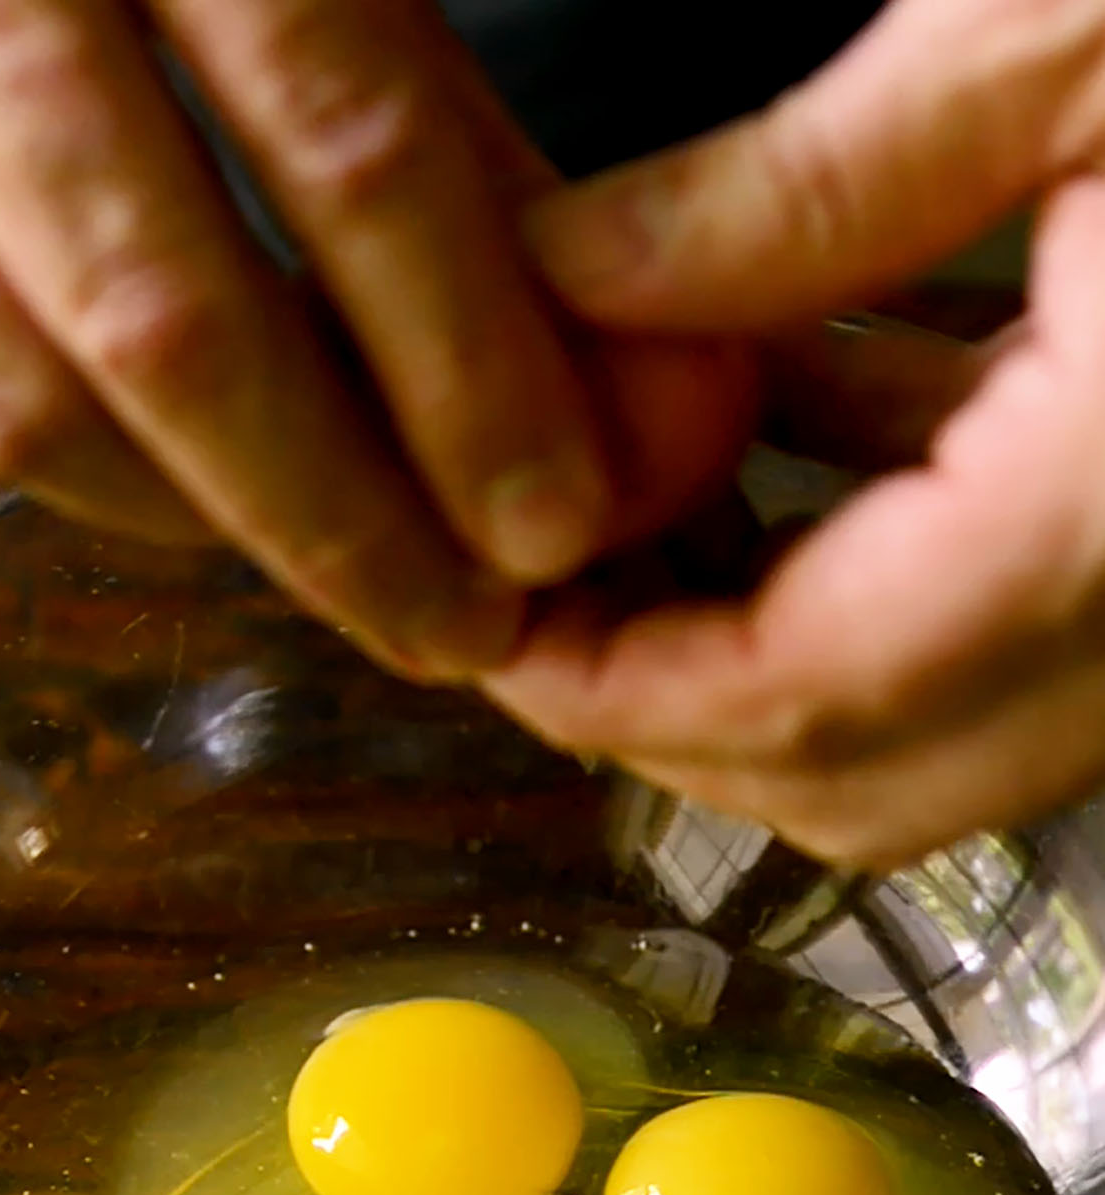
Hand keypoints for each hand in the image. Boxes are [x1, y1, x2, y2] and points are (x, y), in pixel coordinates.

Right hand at [0, 1, 751, 677]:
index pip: (346, 140)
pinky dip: (96, 473)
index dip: (466, 361)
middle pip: (170, 316)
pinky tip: (206, 494)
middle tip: (462, 625)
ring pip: (21, 392)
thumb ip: (446, 144)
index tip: (554, 522)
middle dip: (342, 516)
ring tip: (355, 582)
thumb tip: (608, 400)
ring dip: (212, 523)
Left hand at [494, 0, 1104, 867]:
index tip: (495, 622)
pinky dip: (872, 566)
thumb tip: (579, 277)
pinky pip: (1003, 635)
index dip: (618, 689)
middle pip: (856, 774)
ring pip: (928, 736)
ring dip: (757, 646)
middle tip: (542, 575)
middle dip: (667, 702)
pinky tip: (804, 413)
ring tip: (645, 490)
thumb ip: (809, 182)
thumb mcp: (1075, 26)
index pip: (810, 697)